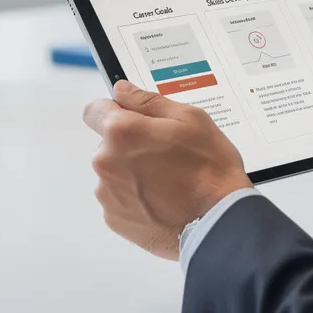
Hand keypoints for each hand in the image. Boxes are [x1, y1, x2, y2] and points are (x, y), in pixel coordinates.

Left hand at [83, 80, 253, 259]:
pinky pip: (119, 200)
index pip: (94, 110)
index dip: (113, 111)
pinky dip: (136, 198)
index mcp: (120, 131)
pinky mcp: (114, 219)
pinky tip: (162, 200)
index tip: (131, 119)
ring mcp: (108, 194)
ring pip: (114, 173)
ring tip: (168, 181)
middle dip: (130, 145)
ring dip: (132, 173)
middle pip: (108, 144)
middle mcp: (105, 162)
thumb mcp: (189, 119)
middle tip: (165, 154)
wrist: (217, 222)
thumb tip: (122, 90)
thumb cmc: (209, 169)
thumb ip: (148, 101)